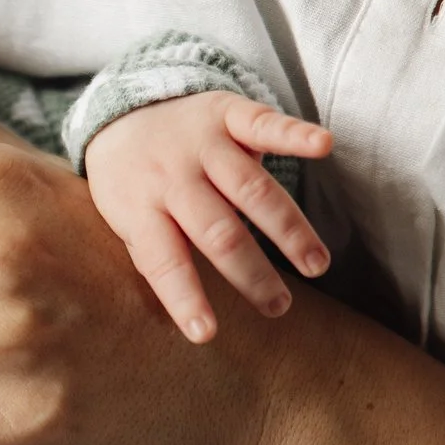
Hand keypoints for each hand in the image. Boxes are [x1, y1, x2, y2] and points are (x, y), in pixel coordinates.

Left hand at [83, 92, 332, 342]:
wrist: (121, 111)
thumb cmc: (131, 184)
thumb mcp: (124, 220)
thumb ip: (155, 255)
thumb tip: (186, 315)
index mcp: (139, 209)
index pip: (163, 261)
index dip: (184, 297)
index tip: (206, 334)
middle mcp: (172, 177)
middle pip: (218, 232)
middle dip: (251, 273)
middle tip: (279, 307)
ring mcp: (201, 144)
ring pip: (251, 189)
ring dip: (288, 228)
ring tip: (316, 264)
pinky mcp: (226, 114)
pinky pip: (263, 124)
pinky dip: (294, 134)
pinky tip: (322, 145)